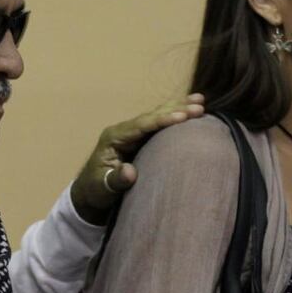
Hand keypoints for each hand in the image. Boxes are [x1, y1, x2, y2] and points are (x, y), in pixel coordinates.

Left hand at [70, 93, 204, 224]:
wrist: (91, 192)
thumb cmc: (96, 189)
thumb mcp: (103, 187)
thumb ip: (116, 179)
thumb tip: (130, 171)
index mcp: (115, 137)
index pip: (142, 124)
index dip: (162, 120)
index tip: (182, 116)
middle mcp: (124, 130)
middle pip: (153, 115)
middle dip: (176, 109)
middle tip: (200, 107)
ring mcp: (132, 133)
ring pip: (158, 115)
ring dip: (179, 107)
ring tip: (201, 100)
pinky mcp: (140, 139)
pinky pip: (159, 124)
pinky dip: (175, 115)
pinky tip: (190, 110)